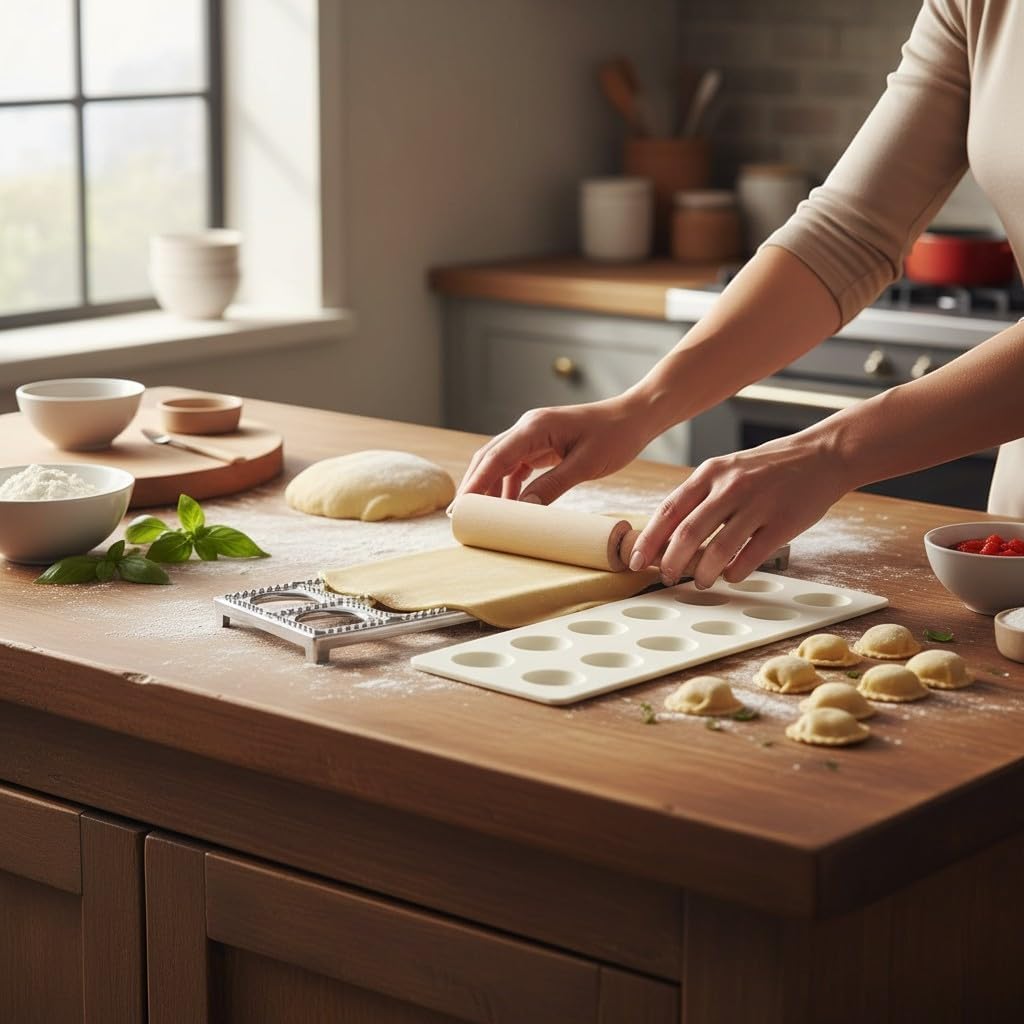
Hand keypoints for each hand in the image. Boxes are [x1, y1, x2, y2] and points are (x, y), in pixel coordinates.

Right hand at [459, 395, 652, 503]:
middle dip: (474, 486)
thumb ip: (552, 486)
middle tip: (461, 516)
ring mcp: (534, 435)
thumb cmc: (615, 436)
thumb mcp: (585, 465)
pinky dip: (509, 485)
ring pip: (501, 462)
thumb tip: (524, 510)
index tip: (461, 507)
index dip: (476, 483)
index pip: (495, 457)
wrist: (635, 417)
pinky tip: (508, 506)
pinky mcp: (543, 444)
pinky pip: (517, 465)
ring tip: (481, 516)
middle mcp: (528, 428)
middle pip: (490, 458)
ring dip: (490, 487)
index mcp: (535, 427)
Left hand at [631, 431, 852, 587]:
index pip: (669, 510)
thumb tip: (667, 535)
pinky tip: (731, 575)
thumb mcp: (728, 470)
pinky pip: (750, 557)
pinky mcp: (783, 524)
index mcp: (710, 472)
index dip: (649, 540)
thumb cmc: (768, 468)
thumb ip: (700, 497)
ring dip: (703, 573)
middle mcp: (731, 487)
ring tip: (700, 581)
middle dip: (671, 562)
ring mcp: (757, 505)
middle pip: (687, 533)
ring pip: (718, 550)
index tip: (636, 561)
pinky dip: (735, 572)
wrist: (822, 455)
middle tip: (667, 577)